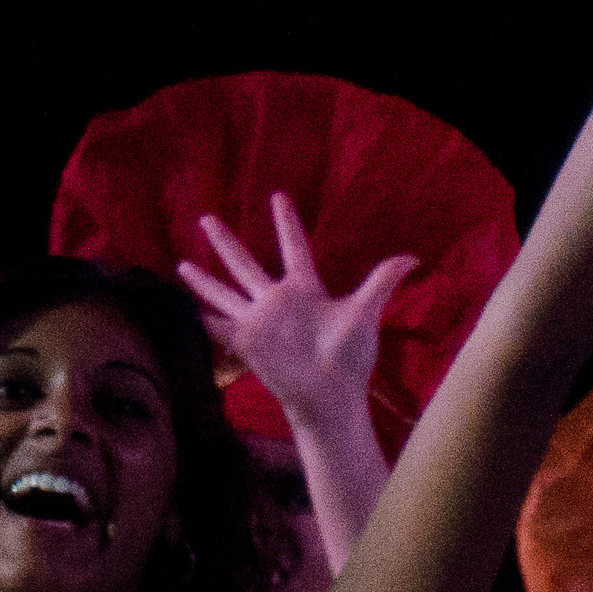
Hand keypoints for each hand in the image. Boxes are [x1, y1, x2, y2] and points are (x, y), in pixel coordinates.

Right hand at [177, 194, 415, 432]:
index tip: (278, 197)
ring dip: (203, 278)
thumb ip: (382, 282)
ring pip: (223, 291)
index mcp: (305, 289)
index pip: (293, 247)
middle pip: (245, 263)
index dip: (286, 223)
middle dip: (225, 241)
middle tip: (207, 217)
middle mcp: (277, 301)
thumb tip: (414, 257)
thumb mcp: (365, 312)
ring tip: (180, 262)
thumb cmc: (350, 357)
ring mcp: (258, 321)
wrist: (331, 395)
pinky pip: (216, 324)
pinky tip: (179, 308)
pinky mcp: (246, 341)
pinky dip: (198, 317)